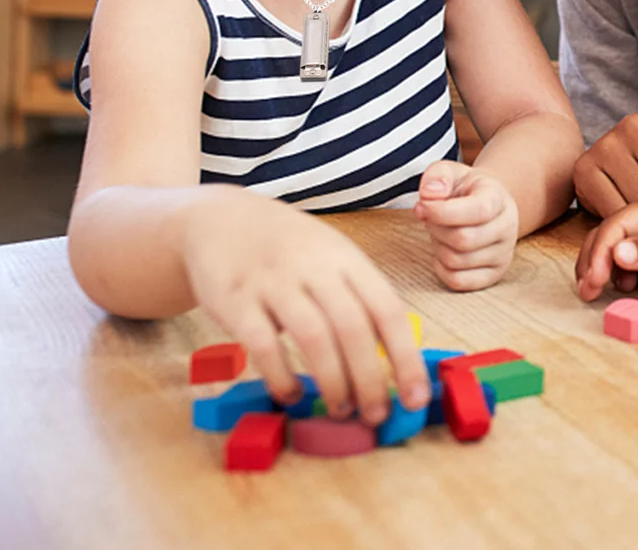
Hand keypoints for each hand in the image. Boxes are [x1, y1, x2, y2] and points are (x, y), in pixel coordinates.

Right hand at [181, 189, 429, 425]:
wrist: (221, 220)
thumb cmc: (289, 248)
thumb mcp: (331, 257)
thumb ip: (358, 298)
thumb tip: (394, 361)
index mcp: (346, 258)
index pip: (387, 309)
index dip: (406, 357)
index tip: (416, 398)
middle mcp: (314, 266)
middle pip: (353, 327)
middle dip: (370, 380)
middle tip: (377, 416)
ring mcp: (274, 281)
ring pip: (314, 337)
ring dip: (333, 382)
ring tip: (342, 410)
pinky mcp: (236, 300)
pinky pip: (264, 345)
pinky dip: (282, 377)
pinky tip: (291, 396)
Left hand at [414, 160, 518, 291]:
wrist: (487, 205)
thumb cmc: (465, 190)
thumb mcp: (451, 172)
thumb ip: (437, 175)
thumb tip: (430, 194)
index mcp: (498, 198)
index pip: (477, 211)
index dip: (443, 211)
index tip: (420, 206)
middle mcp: (508, 227)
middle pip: (463, 239)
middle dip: (436, 229)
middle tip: (429, 218)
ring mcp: (504, 254)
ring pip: (457, 261)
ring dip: (438, 246)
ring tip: (440, 232)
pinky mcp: (494, 274)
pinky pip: (458, 281)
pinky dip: (441, 268)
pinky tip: (443, 250)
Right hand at [575, 193, 637, 300]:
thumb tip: (619, 253)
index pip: (616, 223)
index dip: (600, 249)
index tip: (596, 276)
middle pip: (608, 236)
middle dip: (592, 260)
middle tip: (588, 289)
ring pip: (613, 252)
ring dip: (600, 269)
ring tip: (595, 292)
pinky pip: (629, 269)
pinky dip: (617, 278)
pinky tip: (622, 288)